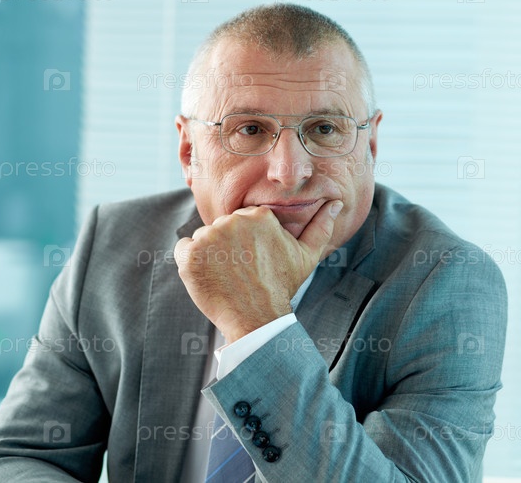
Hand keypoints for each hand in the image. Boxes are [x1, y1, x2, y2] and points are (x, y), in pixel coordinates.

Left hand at [174, 200, 342, 343]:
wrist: (258, 318)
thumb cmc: (282, 285)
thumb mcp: (306, 255)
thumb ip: (321, 225)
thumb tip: (337, 203)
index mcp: (259, 215)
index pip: (242, 221)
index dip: (246, 243)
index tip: (255, 262)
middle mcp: (233, 220)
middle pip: (221, 228)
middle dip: (227, 247)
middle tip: (242, 272)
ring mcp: (209, 237)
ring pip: (203, 239)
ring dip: (209, 255)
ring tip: (227, 276)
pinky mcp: (190, 254)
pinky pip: (183, 249)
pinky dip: (190, 263)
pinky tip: (209, 277)